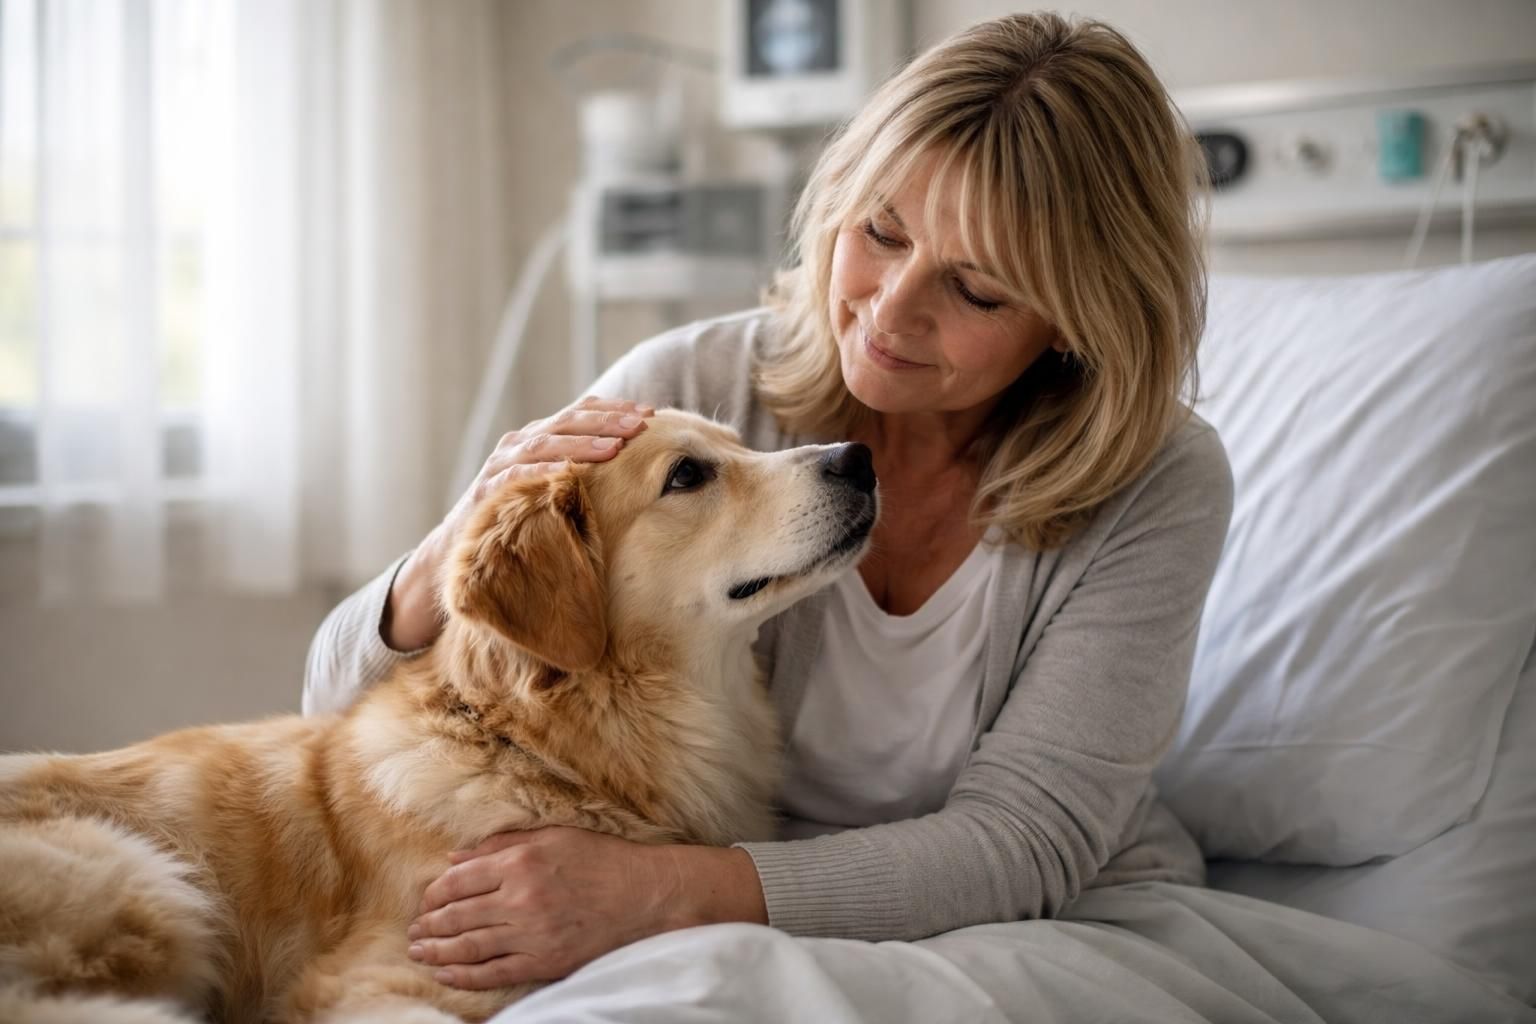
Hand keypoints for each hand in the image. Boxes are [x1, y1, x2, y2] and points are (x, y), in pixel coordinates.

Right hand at [383, 397, 654, 650]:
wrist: (462, 547)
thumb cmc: (517, 516)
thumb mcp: (551, 487)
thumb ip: (579, 469)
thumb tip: (629, 461)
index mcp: (536, 437)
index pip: (578, 412)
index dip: (613, 409)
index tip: (650, 411)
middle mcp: (518, 443)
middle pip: (566, 422)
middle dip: (606, 421)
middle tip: (640, 424)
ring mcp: (501, 464)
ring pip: (545, 444)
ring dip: (582, 444)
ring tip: (614, 447)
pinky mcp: (488, 490)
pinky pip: (518, 476)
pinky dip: (543, 471)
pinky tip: (568, 472)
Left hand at [405, 826, 681, 988]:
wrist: (646, 896)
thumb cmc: (602, 860)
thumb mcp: (552, 836)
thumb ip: (501, 844)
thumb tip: (455, 857)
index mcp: (520, 861)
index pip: (459, 880)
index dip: (435, 893)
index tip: (425, 901)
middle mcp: (520, 898)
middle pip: (457, 915)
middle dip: (429, 925)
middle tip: (414, 931)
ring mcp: (531, 933)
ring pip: (468, 946)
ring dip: (437, 951)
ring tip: (419, 952)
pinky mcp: (544, 961)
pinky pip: (493, 972)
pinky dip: (464, 975)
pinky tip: (446, 972)